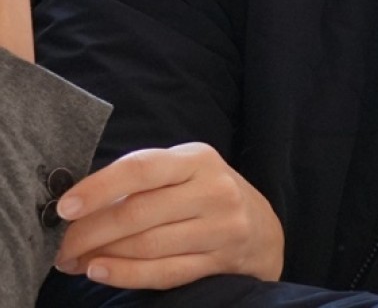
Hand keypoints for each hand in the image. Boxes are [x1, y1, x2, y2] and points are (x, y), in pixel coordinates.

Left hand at [53, 142, 284, 288]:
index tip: (65, 208)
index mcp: (198, 159)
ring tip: (74, 260)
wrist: (261, 227)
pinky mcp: (222, 260)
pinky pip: (165, 272)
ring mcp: (222, 227)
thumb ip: (139, 182)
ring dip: (101, 256)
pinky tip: (100, 271)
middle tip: (61, 246)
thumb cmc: (205, 194)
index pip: (142, 169)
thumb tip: (76, 208)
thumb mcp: (183, 172)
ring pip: (148, 245)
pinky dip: (126, 274)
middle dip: (89, 233)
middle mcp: (214, 190)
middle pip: (139, 213)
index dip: (99, 188)